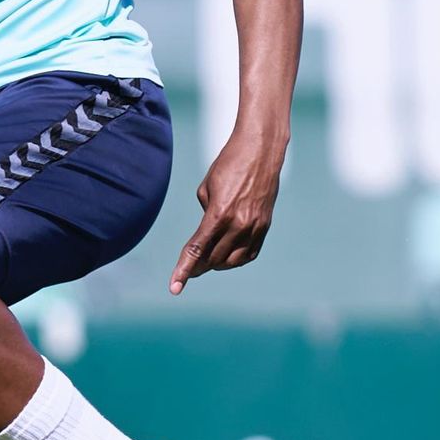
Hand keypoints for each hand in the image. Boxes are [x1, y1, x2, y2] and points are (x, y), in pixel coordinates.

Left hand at [171, 133, 284, 293]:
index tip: (174, 288)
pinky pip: (248, 254)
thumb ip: (206, 216)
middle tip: (186, 271)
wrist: (261, 152)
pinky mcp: (265, 226)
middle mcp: (239, 224)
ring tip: (205, 262)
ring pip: (232, 261)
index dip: (183, 270)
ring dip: (216, 264)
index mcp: (219, 214)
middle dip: (197, 267)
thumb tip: (208, 236)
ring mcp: (255, 227)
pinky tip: (225, 256)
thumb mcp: (206, 189)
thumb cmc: (228, 165)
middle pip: (213, 259)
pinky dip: (235, 259)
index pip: (197, 249)